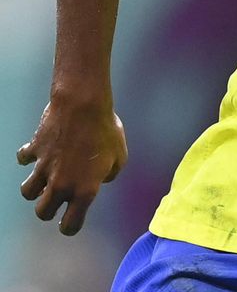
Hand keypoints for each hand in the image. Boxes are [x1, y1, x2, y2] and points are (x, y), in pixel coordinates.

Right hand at [17, 99, 127, 234]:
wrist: (83, 106)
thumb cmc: (106, 130)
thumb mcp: (119, 156)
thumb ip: (110, 174)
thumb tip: (100, 179)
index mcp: (84, 190)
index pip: (70, 225)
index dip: (70, 226)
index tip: (71, 220)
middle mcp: (61, 184)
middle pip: (42, 212)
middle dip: (48, 209)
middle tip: (57, 198)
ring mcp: (44, 168)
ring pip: (27, 192)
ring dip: (35, 187)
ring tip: (46, 176)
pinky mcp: (34, 151)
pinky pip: (23, 159)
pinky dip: (28, 156)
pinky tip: (40, 149)